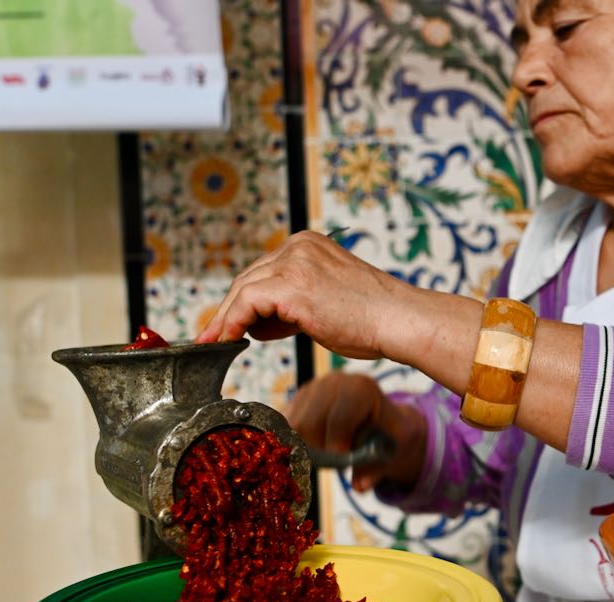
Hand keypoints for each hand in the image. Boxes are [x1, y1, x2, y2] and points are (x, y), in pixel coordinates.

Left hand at [197, 230, 403, 358]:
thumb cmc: (373, 317)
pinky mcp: (291, 285)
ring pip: (242, 290)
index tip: (228, 324)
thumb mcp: (325, 302)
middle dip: (229, 311)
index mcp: (309, 245)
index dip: (242, 301)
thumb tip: (259, 323)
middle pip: (248, 278)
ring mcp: (294, 263)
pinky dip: (231, 323)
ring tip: (216, 343)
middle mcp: (299, 246)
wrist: (398, 320)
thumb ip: (292, 305)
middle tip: (215, 336)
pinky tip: (227, 341)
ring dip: (225, 320)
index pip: (263, 272)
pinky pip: (246, 303)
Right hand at [284, 372, 425, 490]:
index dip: (337, 444)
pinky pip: (283, 428)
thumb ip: (375, 469)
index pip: (340, 418)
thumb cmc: (385, 435)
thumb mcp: (389, 451)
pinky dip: (292, 444)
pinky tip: (308, 450)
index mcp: (360, 388)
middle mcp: (333, 383)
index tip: (341, 464)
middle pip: (309, 423)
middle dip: (318, 450)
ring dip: (304, 449)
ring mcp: (311, 389)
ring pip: (292, 427)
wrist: (377, 419)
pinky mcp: (296, 400)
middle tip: (331, 464)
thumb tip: (360, 486)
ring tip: (323, 456)